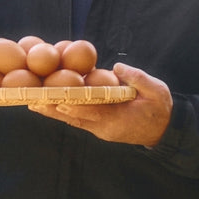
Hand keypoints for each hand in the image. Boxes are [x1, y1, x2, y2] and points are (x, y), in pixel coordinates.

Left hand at [29, 63, 172, 146]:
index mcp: (119, 119)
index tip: (58, 99)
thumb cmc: (160, 108)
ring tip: (33, 103)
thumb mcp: (156, 90)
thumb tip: (117, 67)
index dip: (75, 105)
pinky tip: (49, 104)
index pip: (94, 112)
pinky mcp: (98, 128)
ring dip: (53, 111)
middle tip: (33, 101)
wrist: (164, 130)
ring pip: (73, 120)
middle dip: (54, 109)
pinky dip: (63, 111)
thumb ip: (138, 79)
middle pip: (75, 118)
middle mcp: (105, 128)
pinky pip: (78, 120)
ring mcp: (100, 130)